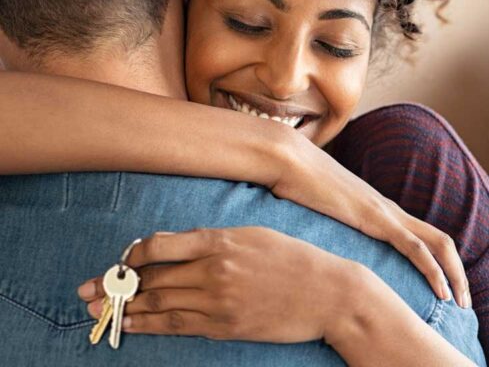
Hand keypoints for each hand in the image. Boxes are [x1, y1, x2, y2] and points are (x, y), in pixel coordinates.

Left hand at [77, 228, 375, 342]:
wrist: (331, 293)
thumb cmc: (298, 261)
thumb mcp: (257, 236)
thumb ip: (217, 240)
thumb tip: (179, 246)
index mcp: (221, 240)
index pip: (158, 245)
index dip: (132, 255)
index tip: (122, 262)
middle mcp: (214, 268)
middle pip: (150, 277)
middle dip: (114, 285)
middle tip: (86, 291)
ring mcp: (219, 299)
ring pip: (157, 303)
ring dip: (122, 308)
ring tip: (96, 311)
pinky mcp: (226, 325)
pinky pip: (176, 325)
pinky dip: (148, 325)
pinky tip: (129, 325)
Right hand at [266, 133, 469, 307]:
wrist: (287, 160)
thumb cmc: (295, 185)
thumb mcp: (319, 212)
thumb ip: (330, 224)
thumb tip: (322, 239)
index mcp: (381, 211)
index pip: (425, 237)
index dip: (441, 263)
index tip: (446, 289)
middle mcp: (391, 211)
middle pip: (442, 241)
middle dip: (458, 274)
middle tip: (465, 303)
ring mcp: (387, 213)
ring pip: (438, 245)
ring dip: (454, 275)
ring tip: (461, 303)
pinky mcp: (376, 219)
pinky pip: (414, 247)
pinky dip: (432, 269)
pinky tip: (440, 290)